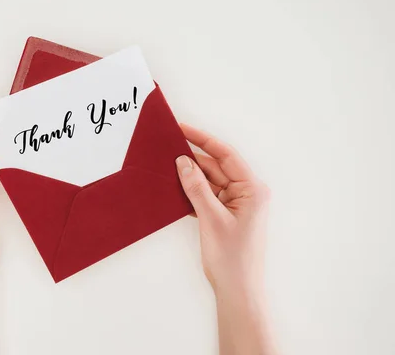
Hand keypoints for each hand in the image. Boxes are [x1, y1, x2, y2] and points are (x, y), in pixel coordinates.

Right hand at [175, 124, 269, 295]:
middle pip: (216, 167)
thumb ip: (197, 188)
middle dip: (193, 159)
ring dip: (190, 177)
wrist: (238, 290)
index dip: (203, 139)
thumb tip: (183, 162)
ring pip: (210, 181)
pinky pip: (207, 196)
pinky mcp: (226, 215)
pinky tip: (175, 189)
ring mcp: (236, 204)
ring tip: (166, 167)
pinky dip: (192, 193)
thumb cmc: (233, 259)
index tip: (182, 128)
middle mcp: (247, 193)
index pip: (226, 155)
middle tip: (167, 148)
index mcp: (252, 189)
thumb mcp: (211, 219)